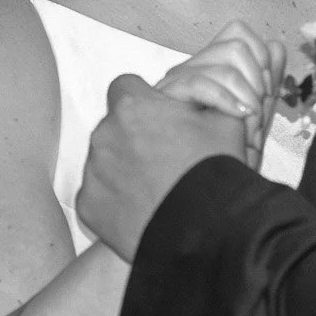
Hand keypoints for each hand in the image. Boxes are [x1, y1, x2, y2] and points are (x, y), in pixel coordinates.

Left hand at [77, 24, 286, 260]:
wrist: (205, 229)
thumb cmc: (216, 170)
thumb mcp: (227, 121)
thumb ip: (211, 97)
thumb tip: (220, 88)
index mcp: (133, 105)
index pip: (127, 86)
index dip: (146, 101)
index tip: (162, 119)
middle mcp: (104, 133)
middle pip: (115, 124)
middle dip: (135, 135)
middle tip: (167, 157)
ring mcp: (92, 171)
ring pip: (105, 158)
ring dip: (125, 166)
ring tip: (159, 185)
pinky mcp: (88, 205)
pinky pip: (99, 194)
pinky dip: (116, 200)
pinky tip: (145, 208)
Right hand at [151, 22, 285, 169]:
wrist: (215, 193)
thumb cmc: (229, 159)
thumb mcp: (256, 116)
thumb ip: (267, 80)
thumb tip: (276, 44)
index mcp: (210, 70)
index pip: (238, 32)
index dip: (261, 56)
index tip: (267, 93)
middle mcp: (191, 70)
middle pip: (236, 42)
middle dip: (259, 77)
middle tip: (257, 110)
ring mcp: (175, 83)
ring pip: (224, 58)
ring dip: (248, 90)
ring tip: (248, 120)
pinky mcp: (163, 100)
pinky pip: (198, 81)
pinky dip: (226, 98)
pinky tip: (236, 118)